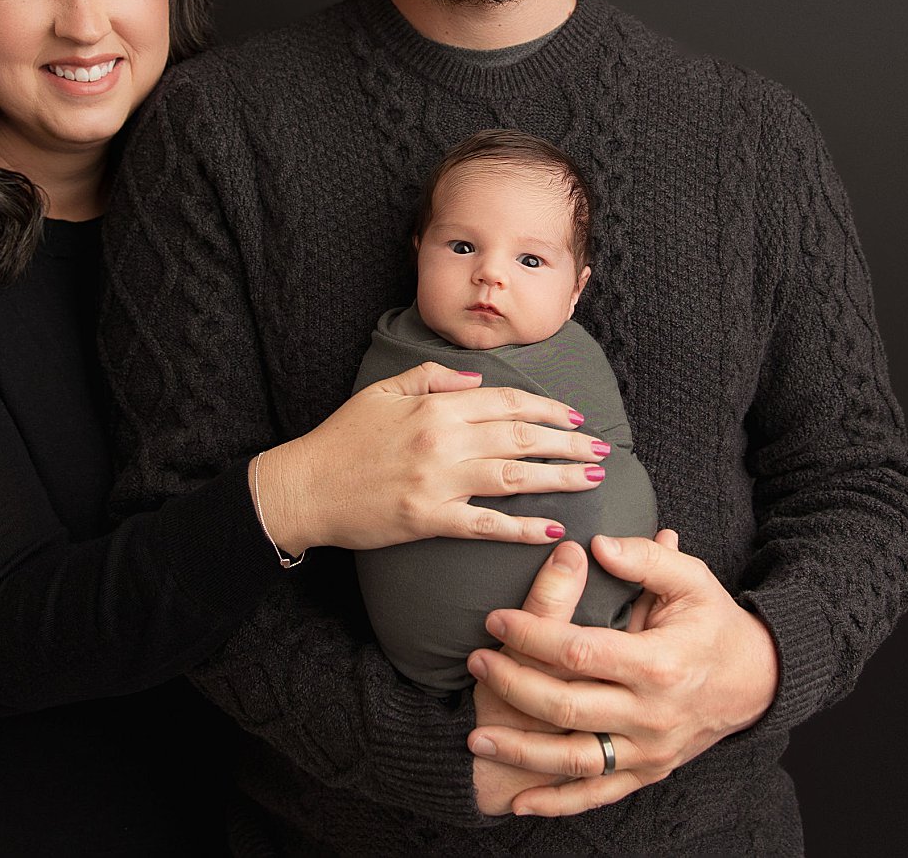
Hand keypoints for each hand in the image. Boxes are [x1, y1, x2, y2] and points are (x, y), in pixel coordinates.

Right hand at [255, 361, 607, 553]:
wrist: (305, 487)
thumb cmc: (342, 438)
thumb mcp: (383, 391)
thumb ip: (432, 378)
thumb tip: (477, 380)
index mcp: (436, 405)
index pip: (507, 402)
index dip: (547, 409)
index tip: (574, 417)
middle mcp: (444, 440)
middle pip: (522, 437)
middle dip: (568, 443)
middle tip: (601, 450)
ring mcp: (439, 482)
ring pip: (514, 476)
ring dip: (559, 478)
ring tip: (591, 480)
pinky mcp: (429, 519)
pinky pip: (487, 524)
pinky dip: (522, 527)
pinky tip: (551, 529)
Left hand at [465, 532, 779, 816]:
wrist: (757, 682)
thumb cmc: (714, 623)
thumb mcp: (691, 580)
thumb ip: (645, 558)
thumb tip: (595, 544)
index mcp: (661, 663)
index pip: (581, 652)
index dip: (533, 635)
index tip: (496, 619)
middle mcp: (653, 713)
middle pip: (568, 706)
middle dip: (513, 685)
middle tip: (475, 663)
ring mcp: (650, 750)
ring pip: (575, 759)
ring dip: (521, 750)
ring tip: (476, 734)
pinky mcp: (648, 772)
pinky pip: (597, 794)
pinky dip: (558, 802)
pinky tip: (519, 801)